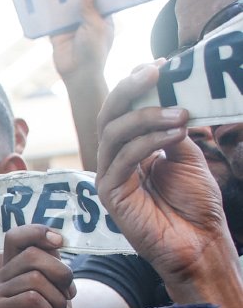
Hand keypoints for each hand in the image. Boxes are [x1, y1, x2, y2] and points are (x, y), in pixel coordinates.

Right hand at [0, 225, 72, 307]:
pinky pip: (32, 298)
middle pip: (33, 256)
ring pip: (36, 279)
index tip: (61, 242)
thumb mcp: (54, 286)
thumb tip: (57, 240)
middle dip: (61, 274)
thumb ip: (52, 263)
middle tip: (67, 294)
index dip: (38, 232)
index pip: (16, 237)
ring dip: (57, 299)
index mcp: (10, 268)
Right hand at [50, 0, 112, 83]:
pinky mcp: (57, 34)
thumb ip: (90, 9)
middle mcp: (87, 21)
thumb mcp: (96, 27)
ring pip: (66, 10)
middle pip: (81, 2)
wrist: (77, 74)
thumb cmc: (94, 51)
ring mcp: (71, 27)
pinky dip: (49, 12)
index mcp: (102, 19)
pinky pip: (52, 21)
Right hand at [96, 63, 227, 291]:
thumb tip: (168, 98)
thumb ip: (172, 129)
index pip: (124, 110)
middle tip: (157, 72)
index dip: (137, 85)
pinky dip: (148, 141)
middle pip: (109, 116)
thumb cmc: (195, 204)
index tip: (163, 64)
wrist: (198, 242)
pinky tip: (175, 134)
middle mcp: (115, 161)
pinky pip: (123, 159)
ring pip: (113, 134)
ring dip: (146, 117)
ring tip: (180, 114)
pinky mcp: (110, 195)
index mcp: (132, 150)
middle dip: (130, 89)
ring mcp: (109, 178)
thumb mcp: (188, 155)